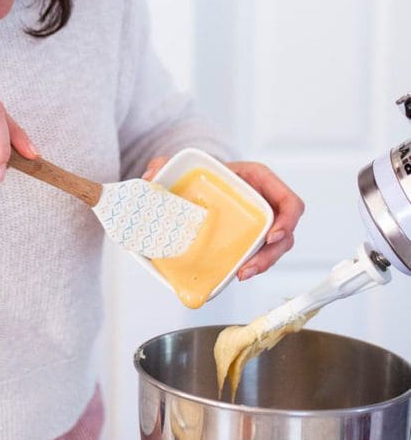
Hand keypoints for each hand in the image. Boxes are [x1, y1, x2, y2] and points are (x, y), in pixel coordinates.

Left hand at [142, 156, 303, 279]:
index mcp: (258, 180)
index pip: (289, 201)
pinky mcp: (250, 239)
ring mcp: (260, 223)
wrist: (194, 186)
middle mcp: (265, 203)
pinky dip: (252, 266)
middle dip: (272, 253)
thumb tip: (150, 176)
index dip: (288, 220)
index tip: (272, 235)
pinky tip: (235, 273)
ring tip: (242, 273)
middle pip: (286, 231)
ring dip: (263, 264)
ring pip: (276, 248)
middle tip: (250, 267)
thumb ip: (165, 165)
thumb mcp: (183, 165)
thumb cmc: (199, 173)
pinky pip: (260, 254)